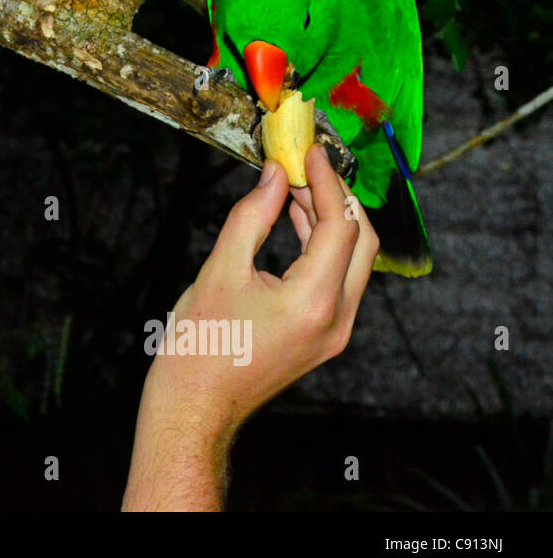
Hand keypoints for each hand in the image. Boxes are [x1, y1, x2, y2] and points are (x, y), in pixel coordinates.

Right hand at [147, 142, 378, 445]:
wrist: (195, 406)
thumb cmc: (199, 347)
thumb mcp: (220, 270)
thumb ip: (252, 216)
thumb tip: (274, 175)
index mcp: (314, 302)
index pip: (340, 225)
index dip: (326, 181)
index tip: (308, 151)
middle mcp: (336, 319)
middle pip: (362, 241)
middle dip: (337, 197)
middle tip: (305, 166)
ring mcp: (335, 332)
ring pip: (353, 260)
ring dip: (331, 219)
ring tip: (294, 186)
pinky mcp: (324, 336)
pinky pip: (338, 279)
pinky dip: (322, 246)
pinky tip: (295, 221)